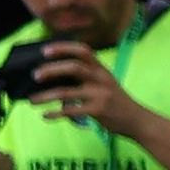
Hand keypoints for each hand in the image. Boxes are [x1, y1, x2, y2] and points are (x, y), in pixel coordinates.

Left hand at [30, 43, 145, 135]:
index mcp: (101, 69)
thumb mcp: (104, 83)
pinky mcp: (99, 111)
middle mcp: (101, 79)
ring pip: (66, 92)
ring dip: (45, 96)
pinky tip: (46, 115)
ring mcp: (100, 94)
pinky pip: (71, 111)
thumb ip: (84, 78)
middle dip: (51, 70)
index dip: (63, 48)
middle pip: (74, 67)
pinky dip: (55, 113)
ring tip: (32, 100)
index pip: (83, 51)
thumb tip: (50, 76)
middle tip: (34, 75)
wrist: (138, 121)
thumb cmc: (114, 101)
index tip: (44, 50)